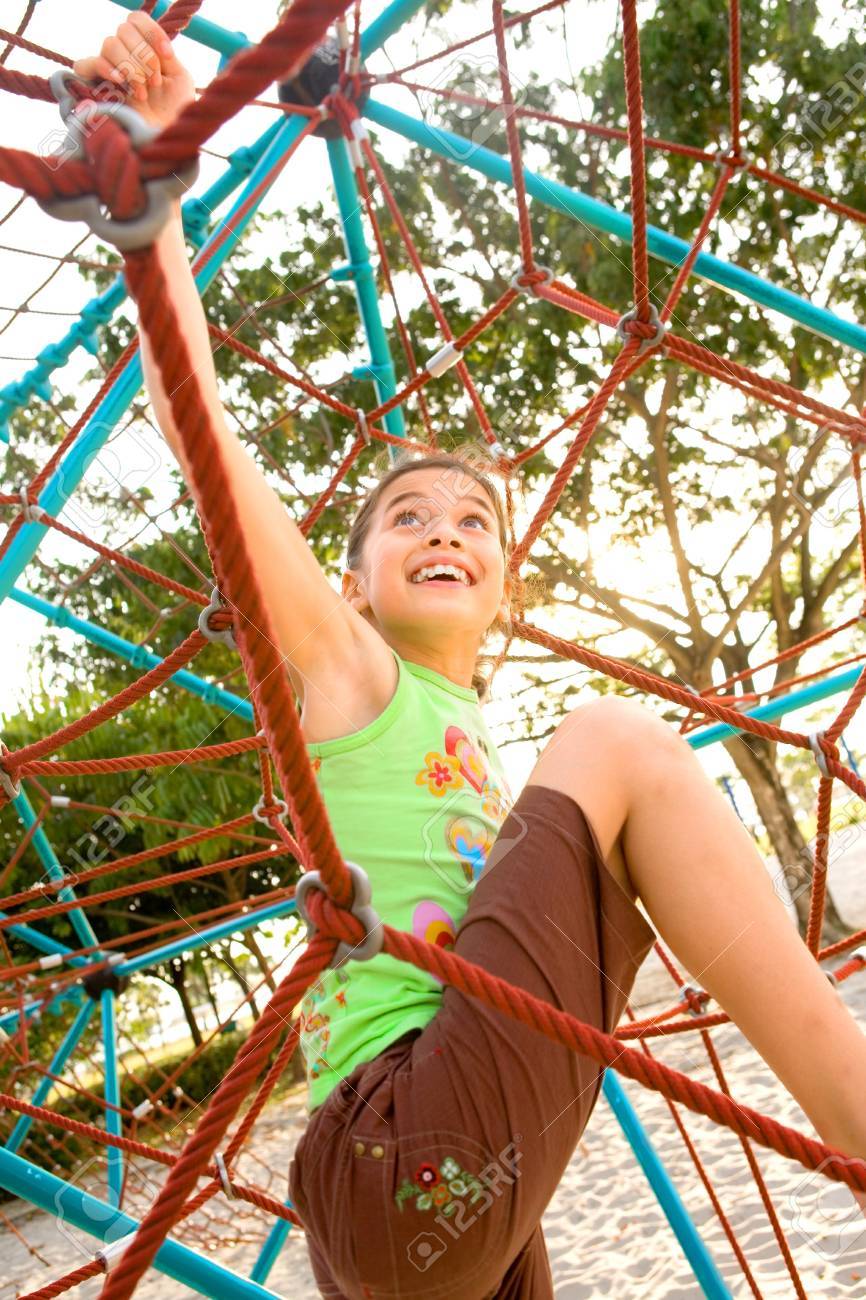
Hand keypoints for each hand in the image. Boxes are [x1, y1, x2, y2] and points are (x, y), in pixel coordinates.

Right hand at [71, 10, 193, 130]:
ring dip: (130, 67)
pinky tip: (119, 81)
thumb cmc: (175, 112)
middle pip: (123, 30)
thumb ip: (164, 53)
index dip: (152, 33)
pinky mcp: (93, 87)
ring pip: (109, 44)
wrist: (164, 138)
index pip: (136, 20)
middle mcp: (124, 56)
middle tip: (154, 82)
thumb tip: (150, 38)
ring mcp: (108, 70)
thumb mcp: (179, 77)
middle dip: (144, 55)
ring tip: (142, 93)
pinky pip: (86, 64)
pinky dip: (104, 68)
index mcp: (144, 50)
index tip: (168, 56)